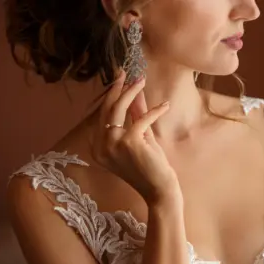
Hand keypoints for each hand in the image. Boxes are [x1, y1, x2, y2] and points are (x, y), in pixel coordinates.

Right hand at [93, 70, 181, 206]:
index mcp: (99, 147)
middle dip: (117, 88)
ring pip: (118, 109)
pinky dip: (154, 112)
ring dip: (130, 92)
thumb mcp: (139, 139)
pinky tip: (165, 106)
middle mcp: (100, 146)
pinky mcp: (129, 143)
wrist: (157, 190)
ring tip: (140, 80)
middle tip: (125, 73)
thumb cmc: (148, 167)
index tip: (120, 82)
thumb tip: (135, 93)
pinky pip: (141, 119)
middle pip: (106, 109)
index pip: (103, 116)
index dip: (111, 97)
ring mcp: (112, 144)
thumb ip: (135, 117)